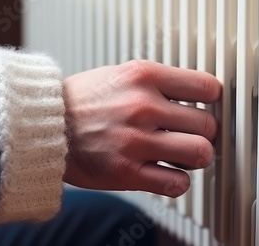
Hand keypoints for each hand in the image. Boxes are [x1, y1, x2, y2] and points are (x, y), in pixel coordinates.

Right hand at [62, 60, 221, 197]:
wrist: (45, 123)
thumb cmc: (84, 99)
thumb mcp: (123, 73)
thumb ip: (160, 82)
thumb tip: (199, 95)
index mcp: (143, 76)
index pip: (207, 87)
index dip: (212, 99)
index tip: (208, 105)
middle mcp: (142, 106)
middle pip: (208, 125)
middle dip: (203, 132)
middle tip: (191, 134)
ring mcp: (135, 141)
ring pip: (200, 154)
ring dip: (195, 157)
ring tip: (182, 154)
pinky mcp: (126, 172)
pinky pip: (177, 184)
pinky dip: (178, 180)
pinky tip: (166, 172)